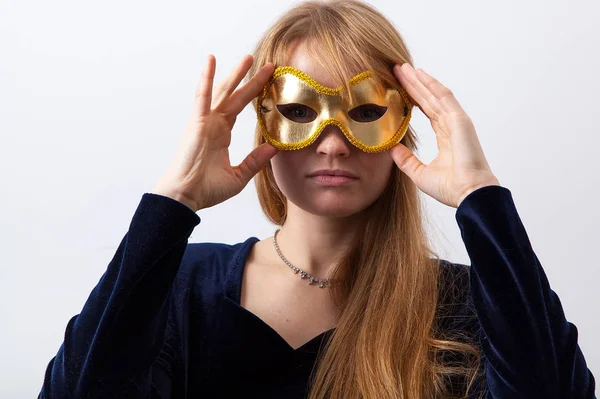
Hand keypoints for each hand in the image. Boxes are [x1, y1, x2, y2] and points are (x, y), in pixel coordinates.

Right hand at [152, 55, 277, 211]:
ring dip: (235, 74)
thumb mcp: (239, 176)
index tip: (270, 83)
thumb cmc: (206, 190)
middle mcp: (214, 124)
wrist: (186, 197)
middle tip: (268, 64)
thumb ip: (255, 161)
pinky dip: (206, 77)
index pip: (240, 109)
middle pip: (235, 96)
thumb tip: (274, 147)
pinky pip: (202, 96)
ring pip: (223, 92)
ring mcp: (205, 122)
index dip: (255, 95)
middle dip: (251, 80)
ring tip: (249, 58)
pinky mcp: (197, 122)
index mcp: (221, 135)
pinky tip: (211, 60)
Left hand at [388, 63, 499, 207]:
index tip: (397, 88)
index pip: (426, 112)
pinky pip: (444, 97)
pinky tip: (420, 74)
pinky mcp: (460, 120)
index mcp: (445, 138)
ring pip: (434, 95)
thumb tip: (391, 148)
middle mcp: (451, 126)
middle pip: (428, 99)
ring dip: (419, 80)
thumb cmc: (451, 188)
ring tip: (404, 68)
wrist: (468, 194)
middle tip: (397, 70)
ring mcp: (456, 121)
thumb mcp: (419, 173)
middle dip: (413, 84)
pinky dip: (432, 85)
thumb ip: (405, 160)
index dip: (412, 99)